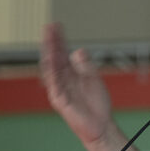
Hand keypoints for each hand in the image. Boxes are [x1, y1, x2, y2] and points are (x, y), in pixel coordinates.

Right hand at [39, 23, 112, 144]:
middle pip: (54, 58)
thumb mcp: (93, 79)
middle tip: (49, 27)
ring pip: (51, 69)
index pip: (61, 53)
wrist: (101, 124)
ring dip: (50, 54)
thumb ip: (85, 65)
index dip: (59, 39)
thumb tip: (78, 50)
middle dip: (51, 42)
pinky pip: (54, 85)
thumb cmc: (96, 104)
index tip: (57, 26)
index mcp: (70, 74)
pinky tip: (52, 61)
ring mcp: (59, 89)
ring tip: (48, 40)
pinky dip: (53, 73)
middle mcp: (62, 80)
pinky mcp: (60, 100)